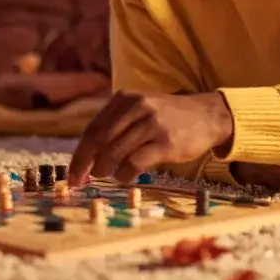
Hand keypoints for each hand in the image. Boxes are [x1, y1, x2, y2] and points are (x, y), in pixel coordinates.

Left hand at [69, 90, 233, 185]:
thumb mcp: (140, 109)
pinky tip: (126, 176)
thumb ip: (116, 126)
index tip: (72, 174)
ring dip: (106, 170)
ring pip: (115, 152)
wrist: (207, 115)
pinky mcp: (166, 142)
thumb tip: (86, 157)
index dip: (80, 154)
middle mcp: (137, 106)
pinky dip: (125, 174)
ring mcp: (152, 124)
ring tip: (109, 175)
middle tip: (82, 180)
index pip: (93, 128)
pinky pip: (135, 163)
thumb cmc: (168, 117)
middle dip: (87, 164)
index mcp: (125, 98)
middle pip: (100, 140)